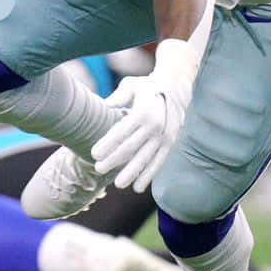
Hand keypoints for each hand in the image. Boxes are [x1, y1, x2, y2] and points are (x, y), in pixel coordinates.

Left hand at [91, 71, 192, 193]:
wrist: (176, 89)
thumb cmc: (147, 86)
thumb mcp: (132, 84)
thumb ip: (119, 95)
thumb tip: (106, 104)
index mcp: (143, 112)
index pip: (122, 131)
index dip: (108, 143)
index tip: (94, 154)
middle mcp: (155, 127)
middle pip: (131, 147)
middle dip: (114, 160)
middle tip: (99, 169)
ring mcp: (164, 137)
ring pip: (145, 159)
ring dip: (131, 172)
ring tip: (118, 184)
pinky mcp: (169, 144)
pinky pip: (158, 162)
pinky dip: (148, 175)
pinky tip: (138, 186)